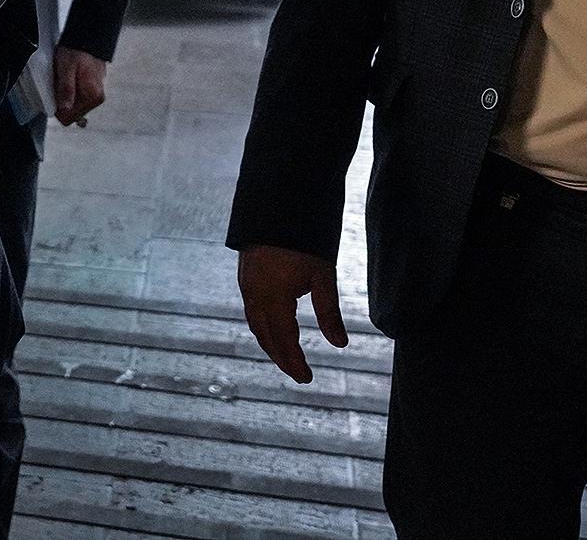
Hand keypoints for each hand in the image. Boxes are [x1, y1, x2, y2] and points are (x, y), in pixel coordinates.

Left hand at [52, 46, 106, 125]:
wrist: (88, 37)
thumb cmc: (77, 51)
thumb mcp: (66, 69)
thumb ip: (66, 90)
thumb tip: (65, 109)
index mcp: (92, 97)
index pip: (70, 118)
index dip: (57, 108)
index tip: (55, 94)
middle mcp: (96, 98)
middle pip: (71, 112)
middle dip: (62, 100)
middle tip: (60, 81)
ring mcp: (95, 94)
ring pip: (73, 104)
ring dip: (65, 94)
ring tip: (65, 76)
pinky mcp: (92, 88)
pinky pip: (77, 96)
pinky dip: (70, 88)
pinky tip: (70, 75)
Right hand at [237, 244, 349, 383]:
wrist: (278, 209)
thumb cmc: (303, 242)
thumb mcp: (323, 277)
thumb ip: (329, 312)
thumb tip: (340, 344)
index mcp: (274, 298)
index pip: (285, 339)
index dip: (295, 361)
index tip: (306, 378)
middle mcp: (256, 295)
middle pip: (266, 337)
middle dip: (282, 358)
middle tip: (298, 374)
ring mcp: (247, 287)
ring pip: (256, 326)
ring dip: (271, 345)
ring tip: (287, 358)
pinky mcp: (245, 279)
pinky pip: (251, 312)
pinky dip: (263, 328)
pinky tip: (273, 331)